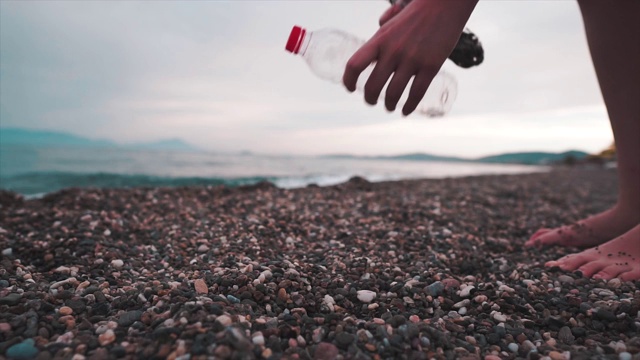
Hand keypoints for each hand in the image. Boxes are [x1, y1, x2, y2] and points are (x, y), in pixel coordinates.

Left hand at [343, 0, 476, 114]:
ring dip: (388, 105)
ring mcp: (412, 60)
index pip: (355, 65)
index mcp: (380, 39)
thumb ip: (380, 35)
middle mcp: (393, 51)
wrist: (446, 4)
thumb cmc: (417, 12)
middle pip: (372, 86)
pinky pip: (416, 93)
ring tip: (389, 106)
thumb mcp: (392, 20)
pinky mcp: (431, 66)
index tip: (350, 89)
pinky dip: (409, 106)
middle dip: (369, 99)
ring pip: (393, 94)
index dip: (348, 80)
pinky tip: (406, 111)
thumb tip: (374, 47)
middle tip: (371, 101)